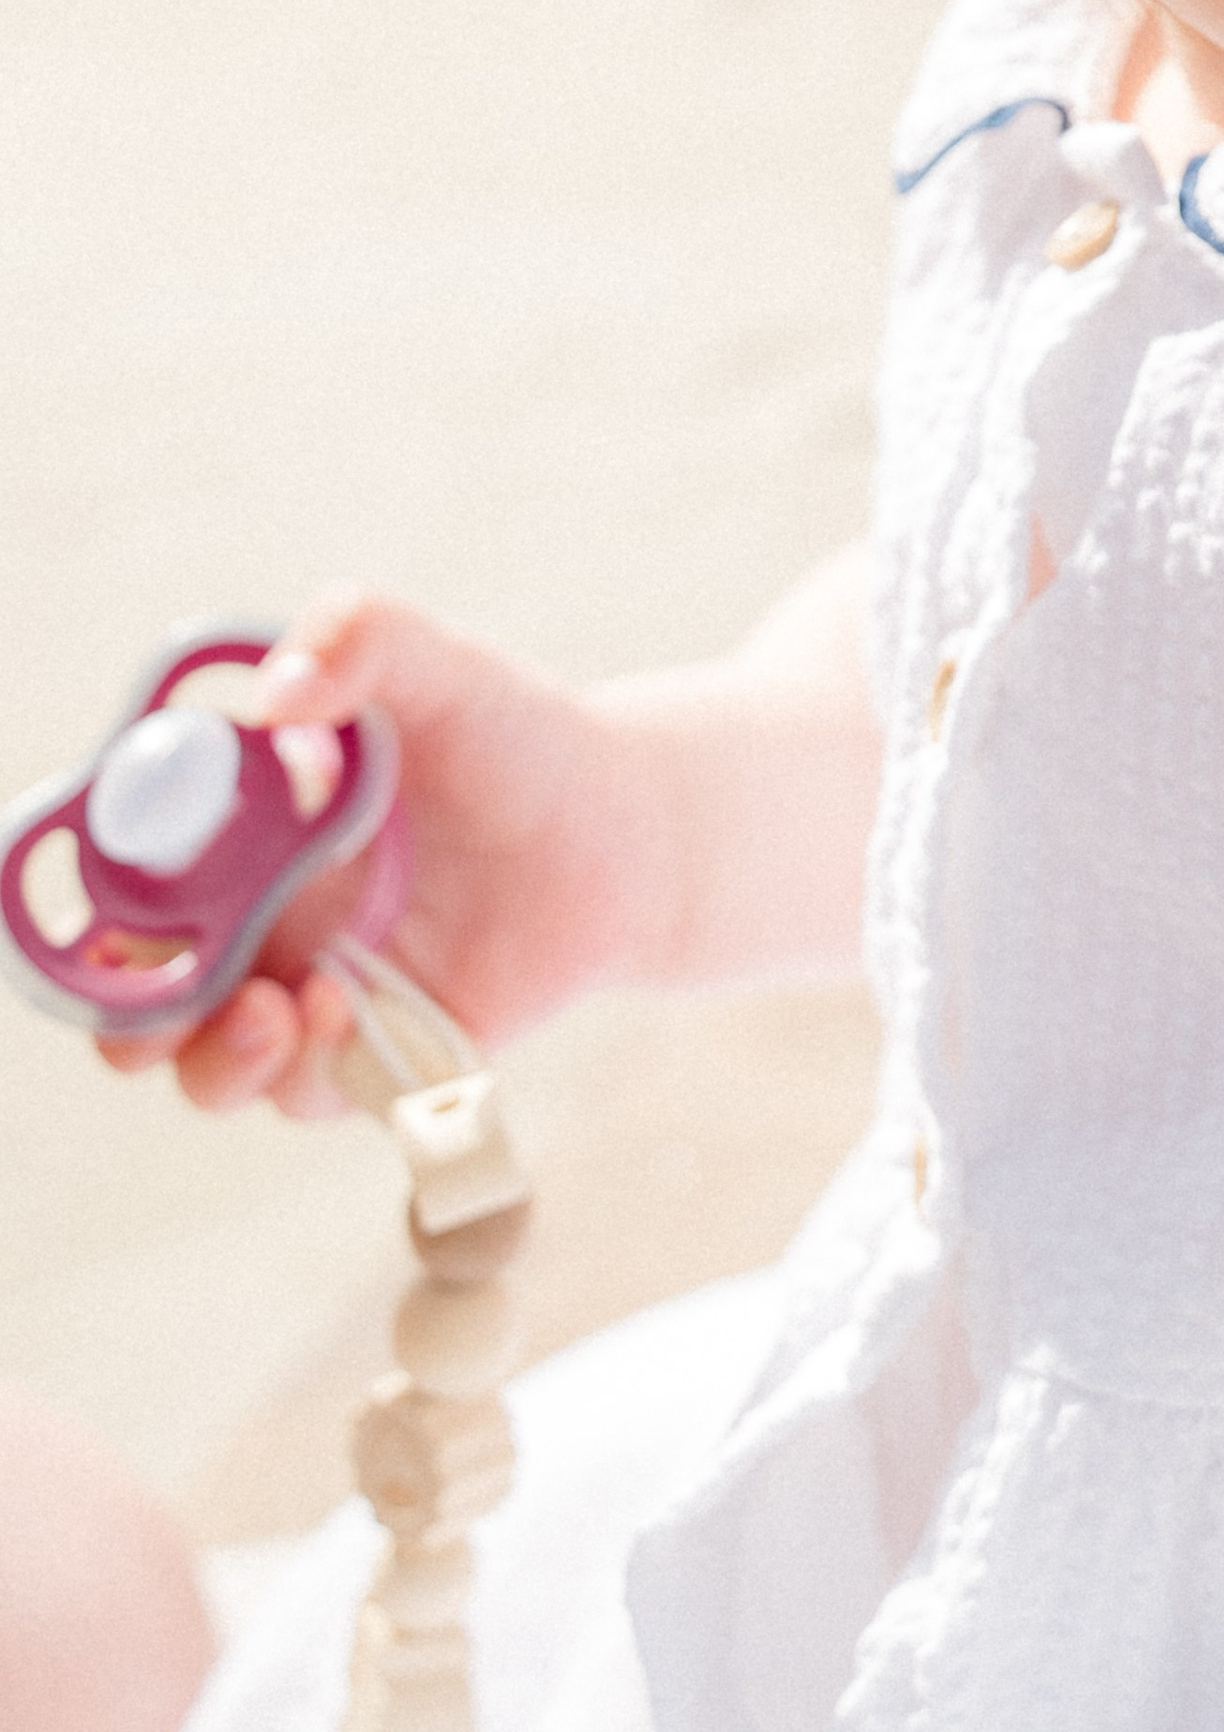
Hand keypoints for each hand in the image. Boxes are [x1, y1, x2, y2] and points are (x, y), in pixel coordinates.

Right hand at [96, 591, 658, 1120]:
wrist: (625, 832)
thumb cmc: (517, 740)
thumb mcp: (439, 669)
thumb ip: (361, 636)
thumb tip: (274, 693)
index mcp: (236, 833)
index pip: (120, 885)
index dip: (89, 907)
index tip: (116, 903)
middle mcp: (257, 921)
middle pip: (133, 1003)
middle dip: (125, 1019)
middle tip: (170, 999)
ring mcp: (311, 991)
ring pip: (207, 1067)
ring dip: (216, 1056)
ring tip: (279, 1008)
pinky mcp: (373, 1053)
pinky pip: (309, 1094)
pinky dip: (307, 1069)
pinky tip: (346, 1010)